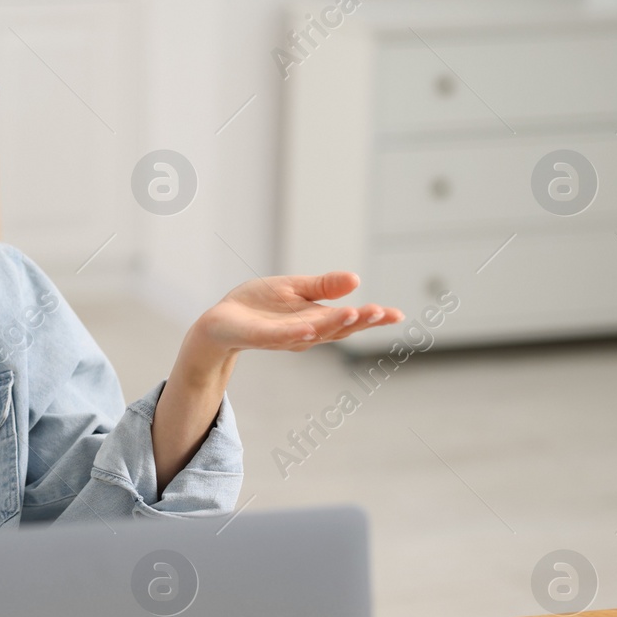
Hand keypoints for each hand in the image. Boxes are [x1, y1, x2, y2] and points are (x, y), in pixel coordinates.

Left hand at [194, 271, 403, 353]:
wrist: (219, 321)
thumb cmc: (258, 306)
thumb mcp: (294, 288)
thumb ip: (323, 286)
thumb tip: (355, 279)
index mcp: (316, 320)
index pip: (350, 320)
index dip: (373, 318)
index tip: (397, 314)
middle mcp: (305, 332)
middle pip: (338, 328)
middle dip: (361, 321)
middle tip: (383, 313)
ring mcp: (284, 337)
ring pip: (314, 332)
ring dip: (334, 324)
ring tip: (355, 313)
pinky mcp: (260, 337)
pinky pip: (280, 337)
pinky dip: (295, 333)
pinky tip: (309, 328)